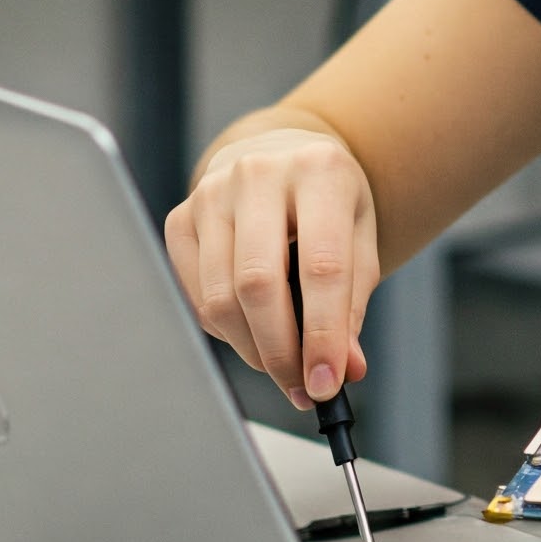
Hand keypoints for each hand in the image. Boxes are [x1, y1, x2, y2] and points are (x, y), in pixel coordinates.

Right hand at [164, 127, 378, 405]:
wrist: (283, 154)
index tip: (327, 383)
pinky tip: (252, 330)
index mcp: (318, 171)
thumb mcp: (360, 240)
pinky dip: (226, 330)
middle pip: (259, 284)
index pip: (321, 267)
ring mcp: (210, 193)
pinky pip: (197, 297)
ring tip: (283, 364)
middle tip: (302, 387)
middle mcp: (258, 173)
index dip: (323, 334)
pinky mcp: (180, 218)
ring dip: (252, 349)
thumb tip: (343, 369)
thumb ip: (352, 303)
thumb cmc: (328, 202)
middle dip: (280, 351)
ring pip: (220, 298)